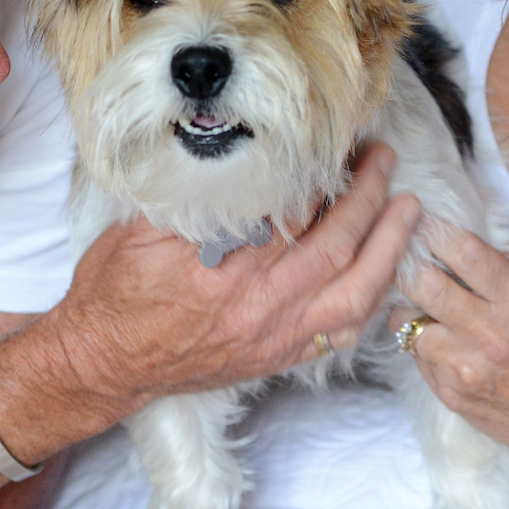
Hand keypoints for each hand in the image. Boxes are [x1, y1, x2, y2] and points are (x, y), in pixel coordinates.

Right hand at [47, 143, 420, 412]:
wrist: (101, 364)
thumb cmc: (113, 294)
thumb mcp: (140, 230)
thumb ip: (194, 199)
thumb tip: (237, 158)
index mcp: (221, 273)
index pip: (292, 217)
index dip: (323, 178)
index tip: (338, 144)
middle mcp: (257, 310)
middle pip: (335, 250)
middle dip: (368, 201)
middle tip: (383, 160)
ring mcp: (272, 339)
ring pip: (353, 296)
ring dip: (387, 250)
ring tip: (407, 210)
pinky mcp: (277, 357)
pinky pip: (341, 333)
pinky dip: (371, 300)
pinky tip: (387, 272)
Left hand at [392, 228, 508, 482]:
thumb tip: (467, 232)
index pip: (464, 252)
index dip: (438, 231)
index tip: (425, 223)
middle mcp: (491, 334)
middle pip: (424, 284)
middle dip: (411, 265)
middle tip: (410, 257)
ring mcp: (465, 367)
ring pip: (407, 320)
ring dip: (411, 307)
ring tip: (426, 303)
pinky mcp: (449, 392)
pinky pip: (416, 353)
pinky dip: (422, 340)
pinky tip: (442, 338)